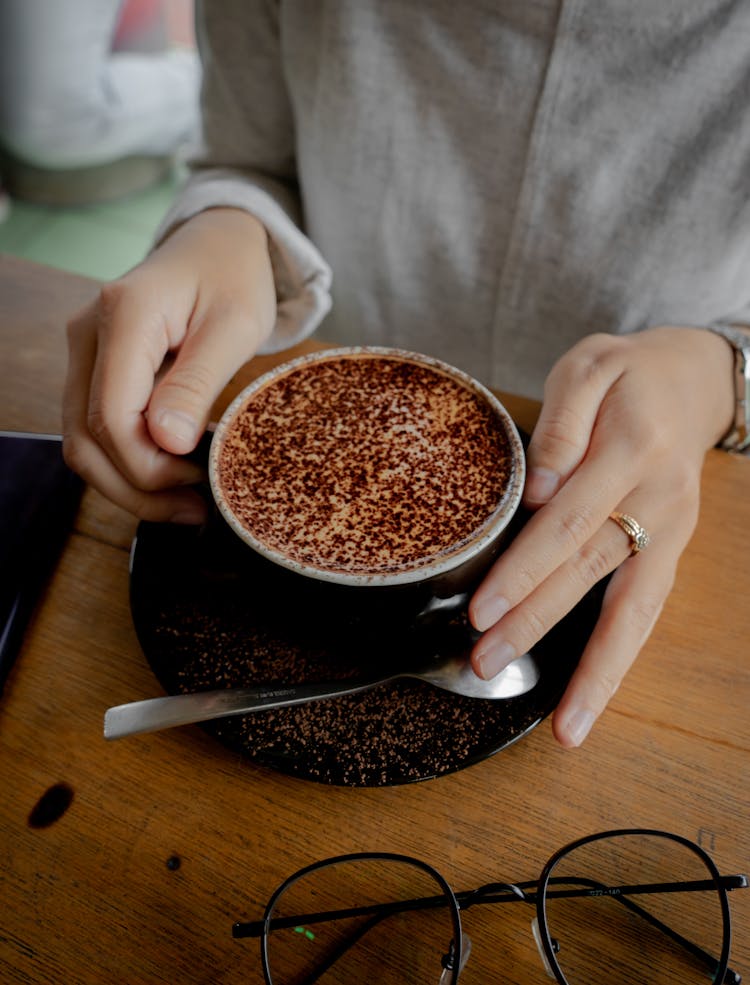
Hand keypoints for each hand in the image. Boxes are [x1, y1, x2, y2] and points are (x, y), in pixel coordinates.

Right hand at [63, 208, 275, 521]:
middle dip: (138, 488)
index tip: (199, 481)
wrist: (217, 243)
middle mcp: (88, 333)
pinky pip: (96, 427)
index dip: (148, 466)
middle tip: (195, 510)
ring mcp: (85, 351)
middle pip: (86, 438)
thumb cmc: (234, 276)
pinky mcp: (96, 366)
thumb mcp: (234, 326)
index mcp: (124, 315)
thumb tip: (166, 442)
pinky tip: (172, 473)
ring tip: (187, 502)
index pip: (112, 416)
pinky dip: (128, 461)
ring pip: (83, 441)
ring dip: (130, 482)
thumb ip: (197, 382)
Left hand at [468, 327, 734, 746]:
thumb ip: (565, 420)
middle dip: (537, 624)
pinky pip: (647, 612)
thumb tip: (543, 484)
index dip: (524, 570)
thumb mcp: (590, 367)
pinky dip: (621, 659)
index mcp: (630, 452)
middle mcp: (657, 501)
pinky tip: (595, 699)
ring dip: (595, 670)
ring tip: (566, 725)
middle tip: (486, 663)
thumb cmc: (626, 374)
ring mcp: (670, 531)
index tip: (482, 610)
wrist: (690, 380)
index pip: (567, 522)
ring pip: (633, 610)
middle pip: (589, 573)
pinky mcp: (671, 549)